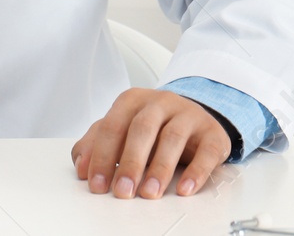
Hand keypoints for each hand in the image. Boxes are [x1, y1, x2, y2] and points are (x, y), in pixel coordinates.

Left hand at [71, 89, 232, 199]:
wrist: (195, 116)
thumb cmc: (154, 127)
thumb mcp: (123, 128)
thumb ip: (97, 142)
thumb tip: (81, 166)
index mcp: (133, 100)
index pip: (113, 125)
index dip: (101, 155)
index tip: (96, 183)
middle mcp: (160, 102)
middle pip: (142, 128)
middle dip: (129, 162)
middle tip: (122, 191)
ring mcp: (188, 115)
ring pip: (172, 137)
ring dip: (159, 168)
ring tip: (150, 193)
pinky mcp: (212, 133)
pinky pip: (206, 151)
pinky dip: (196, 172)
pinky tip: (185, 189)